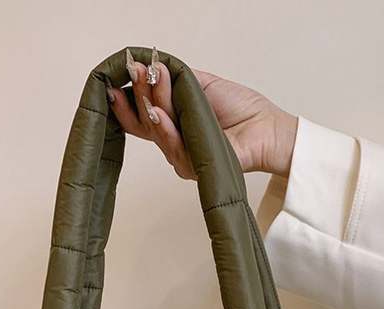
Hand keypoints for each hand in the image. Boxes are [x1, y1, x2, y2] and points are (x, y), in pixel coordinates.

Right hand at [107, 52, 296, 180]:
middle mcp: (173, 141)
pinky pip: (174, 149)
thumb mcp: (203, 83)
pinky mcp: (193, 168)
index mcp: (174, 121)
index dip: (127, 100)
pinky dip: (167, 129)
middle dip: (139, 94)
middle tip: (136, 71)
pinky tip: (162, 114)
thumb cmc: (241, 108)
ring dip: (153, 104)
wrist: (266, 128)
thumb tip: (152, 65)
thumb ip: (175, 78)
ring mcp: (181, 156)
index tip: (117, 79)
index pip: (142, 114)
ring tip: (152, 82)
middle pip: (145, 121)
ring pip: (158, 132)